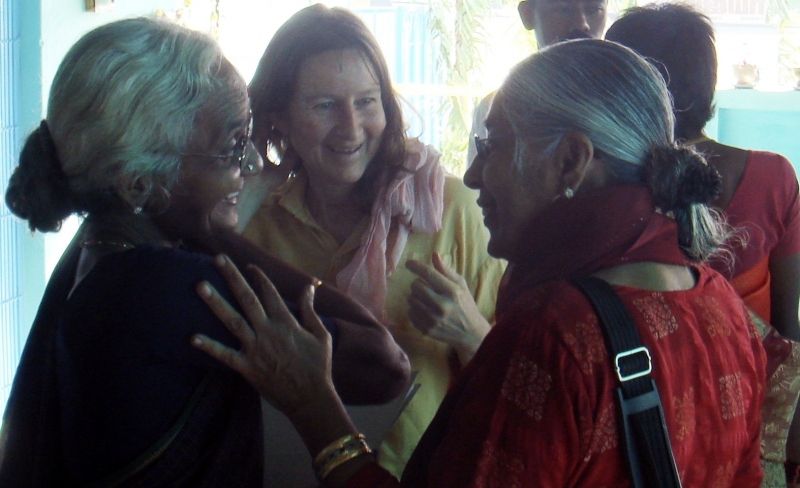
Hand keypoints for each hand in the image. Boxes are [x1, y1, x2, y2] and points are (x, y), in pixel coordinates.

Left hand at [192, 254, 333, 414]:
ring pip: (232, 320)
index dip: (258, 276)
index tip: (248, 266)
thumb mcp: (320, 334)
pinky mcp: (247, 367)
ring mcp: (255, 348)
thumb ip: (309, 309)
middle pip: (246, 298)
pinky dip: (209, 347)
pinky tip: (192, 338)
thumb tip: (308, 287)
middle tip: (217, 258)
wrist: (310, 397)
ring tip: (200, 286)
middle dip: (232, 276)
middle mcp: (268, 330)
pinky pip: (224, 355)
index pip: (268, 292)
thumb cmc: (318, 365)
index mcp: (285, 321)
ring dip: (215, 302)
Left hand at [406, 253, 490, 364]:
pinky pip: (410, 313)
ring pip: (411, 299)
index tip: (408, 263)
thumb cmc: (465, 305)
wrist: (470, 333)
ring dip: (416, 297)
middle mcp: (442, 305)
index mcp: (452, 292)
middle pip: (415, 286)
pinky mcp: (427, 329)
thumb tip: (434, 255)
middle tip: (425, 287)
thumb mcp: (461, 285)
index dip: (416, 266)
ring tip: (427, 300)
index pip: (429, 274)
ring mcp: (433, 319)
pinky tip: (426, 311)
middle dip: (418, 284)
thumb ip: (446, 271)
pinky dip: (415, 310)